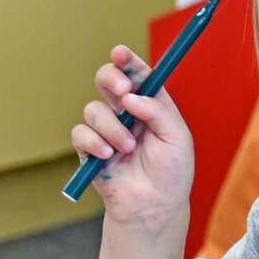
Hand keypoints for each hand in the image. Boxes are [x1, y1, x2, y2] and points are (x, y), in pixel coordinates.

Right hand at [68, 44, 192, 229]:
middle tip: (122, 92)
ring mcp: (107, 130)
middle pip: (108, 80)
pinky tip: (108, 156)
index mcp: (151, 105)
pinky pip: (80, 133)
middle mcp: (127, 112)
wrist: (154, 205)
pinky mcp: (90, 149)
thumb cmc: (172, 171)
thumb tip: (131, 96)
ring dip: (111, 128)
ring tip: (127, 149)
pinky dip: (94, 142)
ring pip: (94, 110)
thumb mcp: (177, 137)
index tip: (120, 53)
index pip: (138, 75)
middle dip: (111, 79)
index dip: (128, 61)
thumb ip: (158, 112)